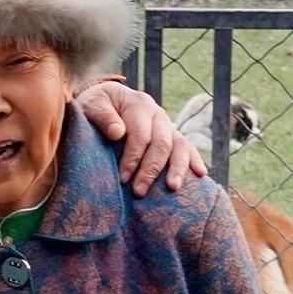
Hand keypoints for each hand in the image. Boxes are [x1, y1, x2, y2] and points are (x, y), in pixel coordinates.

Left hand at [76, 79, 205, 192]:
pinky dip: (194, 160)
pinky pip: (187, 147)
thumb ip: (102, 116)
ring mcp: (166, 124)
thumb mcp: (91, 106)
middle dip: (151, 169)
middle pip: (161, 142)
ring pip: (179, 145)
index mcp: (138, 104)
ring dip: (177, 168)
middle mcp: (157, 113)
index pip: (141, 134)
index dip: (133, 157)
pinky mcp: (171, 135)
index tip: (123, 178)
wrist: (104, 102)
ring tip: (172, 188)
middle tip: (139, 191)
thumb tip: (118, 132)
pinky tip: (201, 174)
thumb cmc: (94, 107)